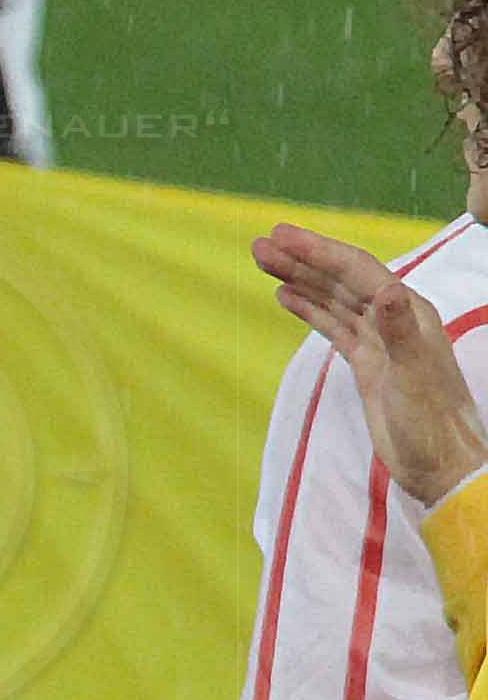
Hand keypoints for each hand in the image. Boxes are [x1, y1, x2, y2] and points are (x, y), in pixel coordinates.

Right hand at [261, 222, 487, 504]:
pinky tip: (287, 296)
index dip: (318, 251)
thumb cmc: (432, 424)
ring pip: (334, 299)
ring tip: (264, 262)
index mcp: (408, 313)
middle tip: (260, 243)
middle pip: (342, 279)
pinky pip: (333, 326)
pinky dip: (309, 308)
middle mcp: (394, 319)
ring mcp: (379, 341)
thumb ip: (400, 331)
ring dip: (301, 279)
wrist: (440, 464)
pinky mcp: (368, 363)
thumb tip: (388, 289)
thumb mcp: (414, 376)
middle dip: (302, 259)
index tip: (281, 235)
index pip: (357, 271)